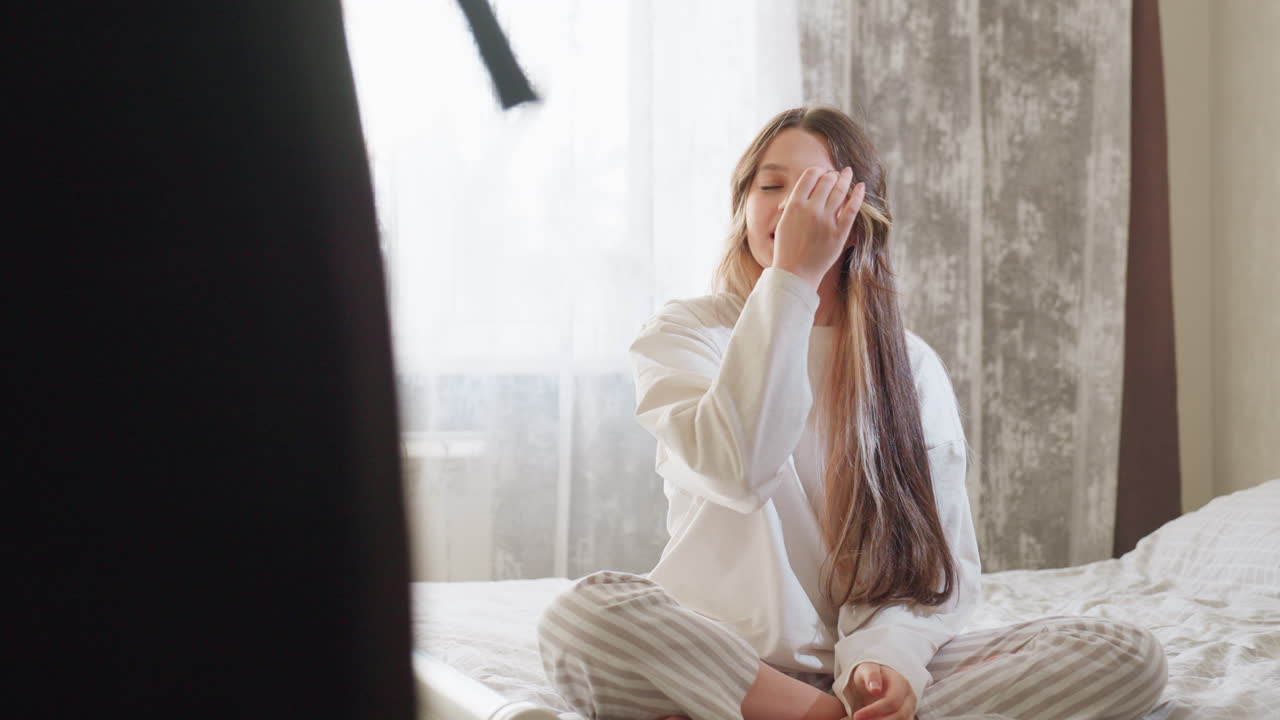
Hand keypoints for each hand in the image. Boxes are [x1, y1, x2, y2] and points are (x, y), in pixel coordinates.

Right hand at [771, 166, 865, 288]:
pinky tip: (861, 186)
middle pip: (826, 180)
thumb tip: (808, 187)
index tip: (822, 173)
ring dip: (845, 179)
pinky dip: (857, 195)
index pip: (810, 175)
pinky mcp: (839, 233)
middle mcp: (811, 210)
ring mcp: (826, 221)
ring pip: (839, 191)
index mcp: (794, 205)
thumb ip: (794, 203)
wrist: (794, 273)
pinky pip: (851, 209)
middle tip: (835, 175)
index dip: (818, 171)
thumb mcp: (783, 221)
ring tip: (848, 173)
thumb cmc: (787, 248)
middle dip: (832, 175)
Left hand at [845, 662, 915, 719]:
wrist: (876, 681)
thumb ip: (871, 675)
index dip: (874, 710)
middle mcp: (909, 698)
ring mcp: (910, 710)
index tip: (856, 716)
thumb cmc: (870, 675)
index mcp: (901, 684)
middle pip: (899, 716)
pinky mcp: (906, 718)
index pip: (891, 701)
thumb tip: (875, 689)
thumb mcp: (867, 669)